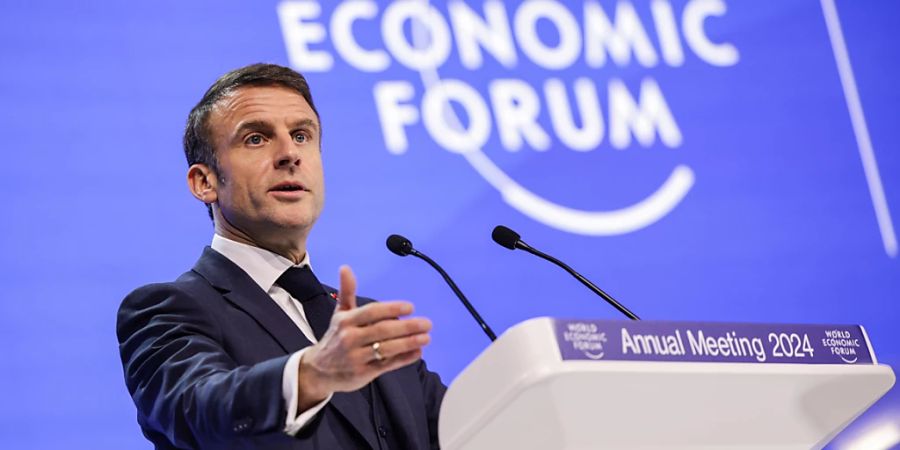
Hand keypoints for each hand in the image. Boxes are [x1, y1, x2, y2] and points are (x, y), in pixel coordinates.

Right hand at [297, 265, 431, 409]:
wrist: (318, 370)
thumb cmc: (335, 338)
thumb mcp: (339, 314)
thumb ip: (347, 291)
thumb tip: (345, 267)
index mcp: (346, 321)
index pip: (371, 312)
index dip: (391, 308)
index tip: (410, 307)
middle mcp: (350, 338)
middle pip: (382, 330)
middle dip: (407, 327)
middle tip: (426, 323)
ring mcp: (356, 357)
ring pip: (387, 349)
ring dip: (409, 343)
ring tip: (426, 338)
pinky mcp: (363, 373)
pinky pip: (387, 365)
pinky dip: (403, 359)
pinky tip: (417, 352)